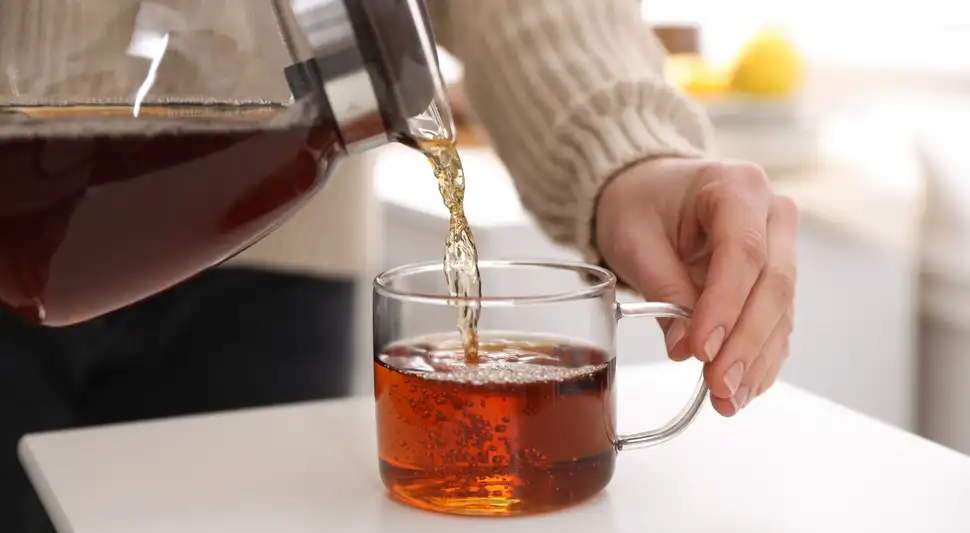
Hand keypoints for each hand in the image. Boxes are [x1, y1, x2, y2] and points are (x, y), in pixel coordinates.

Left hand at [595, 158, 797, 416]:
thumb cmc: (640, 203)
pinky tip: (741, 390)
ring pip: (780, 312)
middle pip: (773, 286)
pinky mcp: (775, 279)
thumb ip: (662, 289)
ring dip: (756, 361)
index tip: (703, 349)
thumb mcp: (635, 238)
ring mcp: (781, 247)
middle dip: (745, 343)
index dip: (726, 306)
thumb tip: (685, 348)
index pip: (743, 253)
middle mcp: (772, 214)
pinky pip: (776, 324)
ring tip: (726, 399)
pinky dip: (758, 360)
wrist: (649, 192)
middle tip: (718, 385)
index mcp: (738, 186)